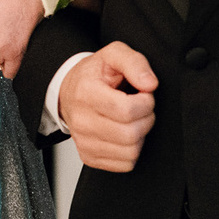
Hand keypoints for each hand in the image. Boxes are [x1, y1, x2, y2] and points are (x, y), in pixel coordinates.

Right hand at [56, 43, 155, 172]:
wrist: (69, 93)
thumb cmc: (94, 75)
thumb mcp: (113, 55)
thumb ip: (134, 62)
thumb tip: (150, 84)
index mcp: (86, 93)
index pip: (127, 110)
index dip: (146, 102)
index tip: (143, 95)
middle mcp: (81, 121)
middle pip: (130, 134)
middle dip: (146, 120)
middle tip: (141, 108)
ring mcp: (83, 142)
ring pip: (130, 152)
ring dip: (140, 136)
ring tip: (133, 120)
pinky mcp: (88, 157)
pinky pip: (124, 164)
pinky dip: (132, 150)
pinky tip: (125, 134)